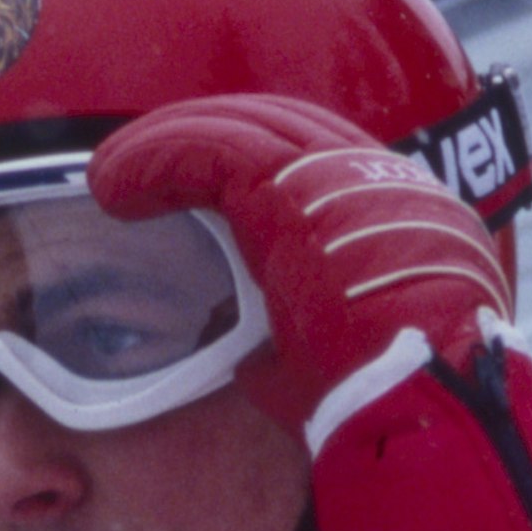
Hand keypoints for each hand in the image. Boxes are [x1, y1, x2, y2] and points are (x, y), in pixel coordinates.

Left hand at [89, 95, 514, 433]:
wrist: (419, 394)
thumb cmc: (387, 403)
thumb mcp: (343, 370)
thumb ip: (295, 354)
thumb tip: (252, 368)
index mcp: (403, 216)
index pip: (324, 162)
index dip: (257, 163)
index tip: (207, 182)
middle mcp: (379, 179)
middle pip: (282, 128)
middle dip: (210, 137)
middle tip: (151, 164)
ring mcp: (338, 174)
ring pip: (239, 127)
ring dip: (167, 145)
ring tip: (113, 175)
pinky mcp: (289, 186)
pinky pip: (207, 148)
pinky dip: (153, 159)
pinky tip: (112, 184)